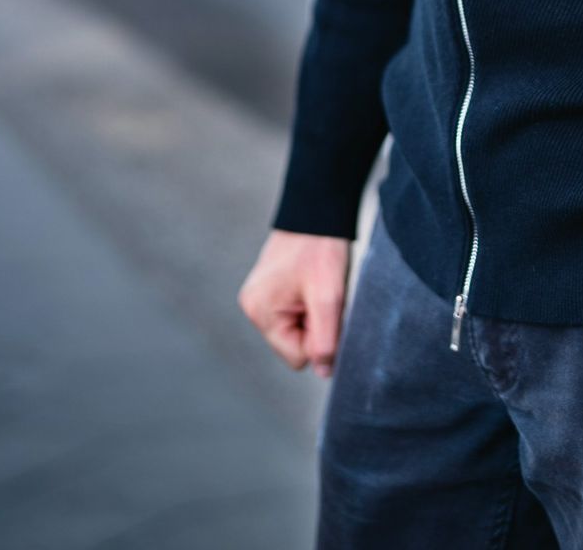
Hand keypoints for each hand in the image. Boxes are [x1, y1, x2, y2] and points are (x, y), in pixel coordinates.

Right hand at [237, 228, 351, 376]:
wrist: (318, 209)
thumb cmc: (321, 249)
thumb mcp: (329, 296)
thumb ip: (325, 339)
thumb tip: (324, 372)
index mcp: (261, 312)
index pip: (297, 357)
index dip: (320, 338)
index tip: (327, 307)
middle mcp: (253, 308)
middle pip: (295, 343)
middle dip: (315, 324)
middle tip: (324, 293)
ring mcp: (260, 298)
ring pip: (296, 328)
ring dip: (314, 313)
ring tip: (318, 284)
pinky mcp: (270, 290)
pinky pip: (294, 312)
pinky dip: (309, 302)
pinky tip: (313, 281)